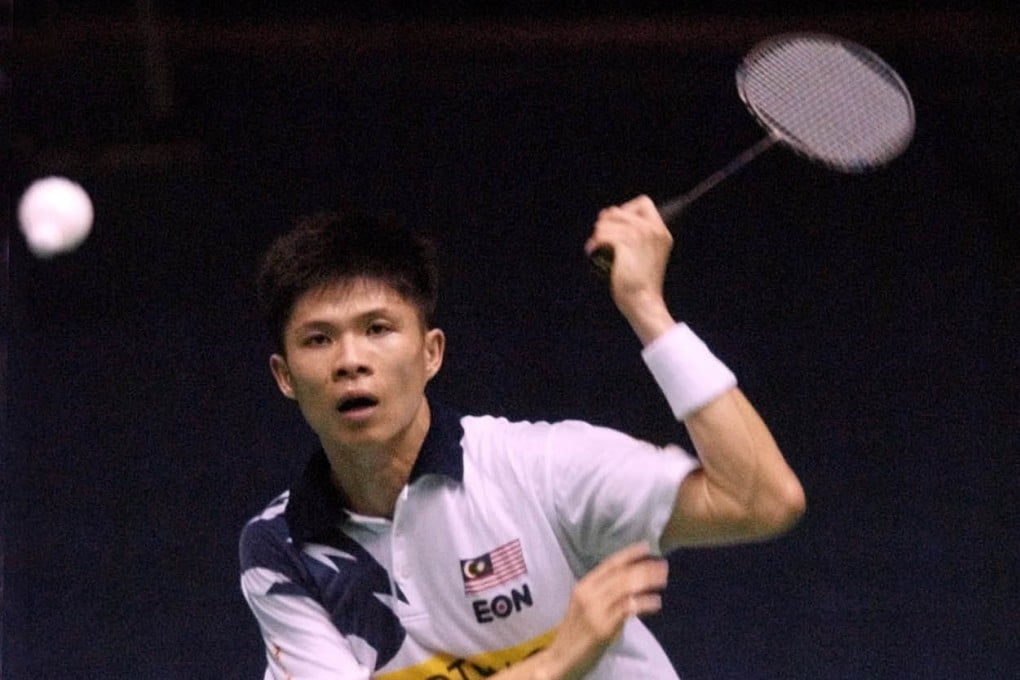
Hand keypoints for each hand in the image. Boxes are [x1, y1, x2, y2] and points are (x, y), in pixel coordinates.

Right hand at [543, 542, 668, 678]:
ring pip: (625, 588)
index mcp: (583, 586)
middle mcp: (588, 594)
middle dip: (644, 567)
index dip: (629, 554)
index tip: (646, 546)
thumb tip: (631, 581)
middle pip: (620, 574)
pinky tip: (656, 602)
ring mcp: (595, 610)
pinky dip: (644, 603)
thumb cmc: (576, 632)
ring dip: (647, 581)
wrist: (560, 658)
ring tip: (663, 579)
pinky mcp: (603, 627)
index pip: (609, 564)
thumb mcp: (586, 606)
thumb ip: (604, 593)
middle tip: (663, 564)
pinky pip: (627, 609)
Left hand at [585, 196, 676, 344]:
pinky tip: (592, 251)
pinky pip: (601, 236)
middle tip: (600, 238)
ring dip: (597, 235)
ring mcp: (639, 236)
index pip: (643, 202)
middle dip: (605, 223)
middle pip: (618, 211)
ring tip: (595, 247)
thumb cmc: (641, 282)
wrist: (643, 301)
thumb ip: (638, 235)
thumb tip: (608, 215)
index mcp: (661, 231)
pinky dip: (593, 244)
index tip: (617, 225)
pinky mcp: (625, 244)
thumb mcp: (648, 253)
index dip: (626, 209)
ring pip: (606, 224)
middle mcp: (652, 230)